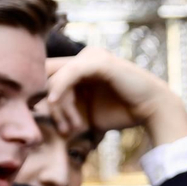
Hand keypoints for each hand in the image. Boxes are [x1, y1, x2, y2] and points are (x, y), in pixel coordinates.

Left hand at [44, 47, 186, 147]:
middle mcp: (84, 57)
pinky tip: (54, 102)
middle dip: (50, 105)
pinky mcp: (98, 61)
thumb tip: (35, 112)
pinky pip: (69, 73)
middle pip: (47, 76)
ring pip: (56, 77)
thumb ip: (65, 107)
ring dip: (60, 105)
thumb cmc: (121, 112)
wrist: (151, 109)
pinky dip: (59, 88)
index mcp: (81, 67)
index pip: (47, 76)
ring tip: (71, 126)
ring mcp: (91, 56)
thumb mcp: (85, 111)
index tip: (52, 122)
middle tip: (65, 128)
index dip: (41, 97)